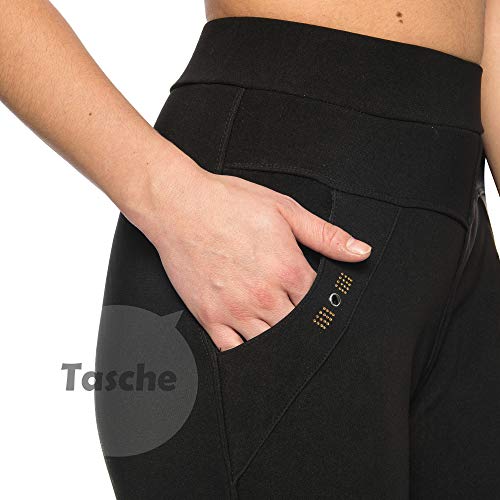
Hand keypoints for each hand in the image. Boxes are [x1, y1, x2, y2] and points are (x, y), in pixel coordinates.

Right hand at [129, 147, 371, 351]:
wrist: (179, 205)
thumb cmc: (228, 203)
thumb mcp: (285, 210)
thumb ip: (326, 235)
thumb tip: (360, 252)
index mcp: (288, 269)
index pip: (319, 304)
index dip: (321, 305)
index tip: (316, 303)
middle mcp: (265, 296)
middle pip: (298, 328)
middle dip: (302, 324)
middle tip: (295, 316)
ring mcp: (236, 310)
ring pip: (270, 344)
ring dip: (278, 340)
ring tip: (276, 328)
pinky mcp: (209, 316)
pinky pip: (233, 350)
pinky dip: (246, 351)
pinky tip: (251, 342)